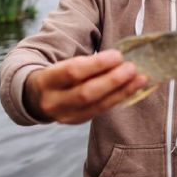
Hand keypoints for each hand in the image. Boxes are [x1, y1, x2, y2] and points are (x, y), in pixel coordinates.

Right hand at [24, 50, 147, 123]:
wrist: (35, 96)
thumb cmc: (56, 73)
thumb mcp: (62, 64)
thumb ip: (86, 63)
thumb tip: (120, 57)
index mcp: (46, 80)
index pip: (73, 72)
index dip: (97, 64)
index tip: (118, 55)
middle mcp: (54, 101)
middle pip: (86, 93)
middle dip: (112, 80)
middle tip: (132, 68)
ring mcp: (65, 115)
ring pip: (97, 106)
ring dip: (122, 91)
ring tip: (141, 78)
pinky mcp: (77, 121)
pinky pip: (101, 110)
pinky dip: (119, 98)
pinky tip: (133, 89)